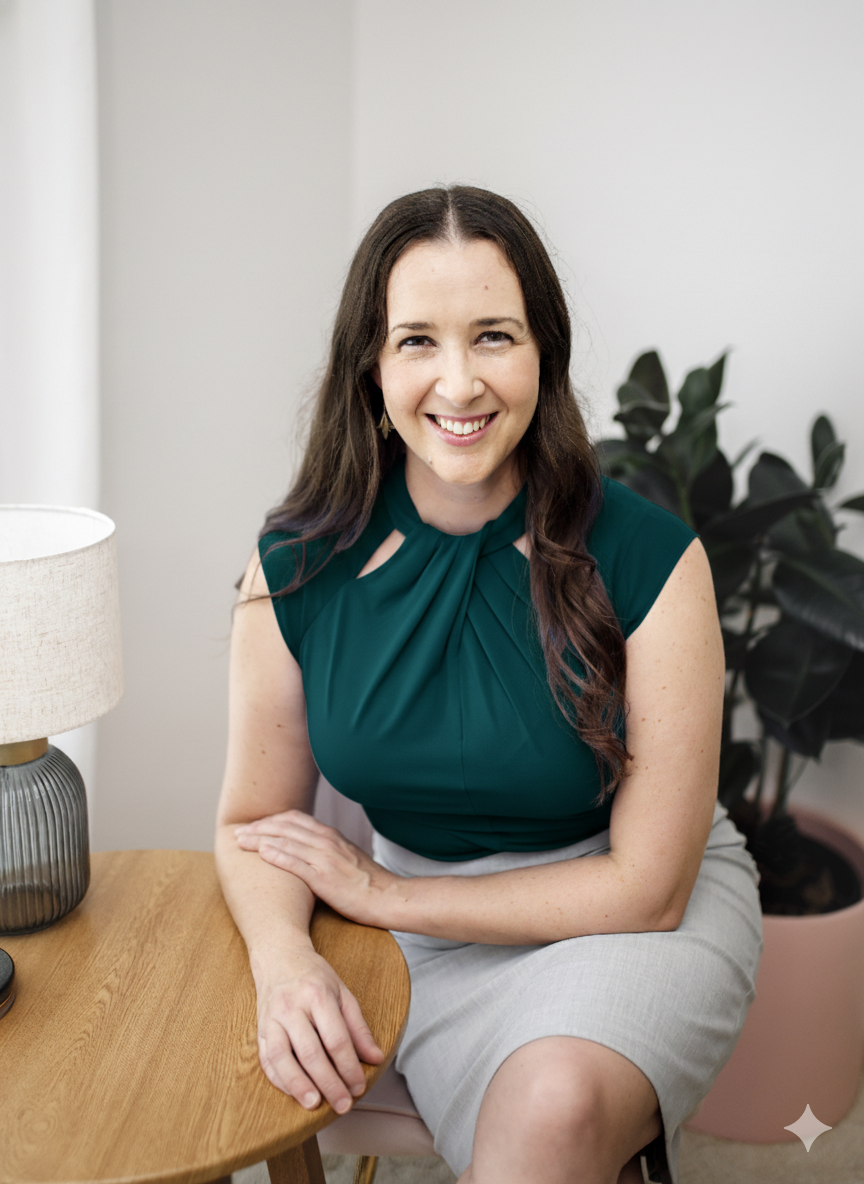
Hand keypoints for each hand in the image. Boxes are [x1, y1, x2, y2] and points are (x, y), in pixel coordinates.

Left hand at [234, 810, 405, 928]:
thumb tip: (311, 851)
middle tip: (239, 833)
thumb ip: (330, 850)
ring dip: (259, 839)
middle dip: (259, 827)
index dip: (272, 821)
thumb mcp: (349, 857)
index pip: (295, 819)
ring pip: (286, 841)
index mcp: (332, 836)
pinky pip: (295, 863)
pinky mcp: (324, 878)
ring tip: (240, 842)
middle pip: (285, 827)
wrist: (390, 897)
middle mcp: (326, 842)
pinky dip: (277, 855)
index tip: (255, 826)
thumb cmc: (370, 883)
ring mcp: (325, 858)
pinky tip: (261, 854)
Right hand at [255, 946, 384, 1112]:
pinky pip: (266, 1059)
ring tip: (315, 1104)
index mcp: (318, 995)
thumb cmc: (315, 978)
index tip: (359, 1087)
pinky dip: (279, 1079)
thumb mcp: (343, 993)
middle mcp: (292, 1006)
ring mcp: (271, 1018)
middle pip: (310, 1051)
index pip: (336, 1038)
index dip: (349, 1067)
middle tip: (343, 1104)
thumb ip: (359, 1028)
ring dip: (298, 1085)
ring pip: (282, 1057)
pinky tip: (294, 1092)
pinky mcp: (260, 1028)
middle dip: (329, 1082)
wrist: (279, 958)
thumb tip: (376, 1058)